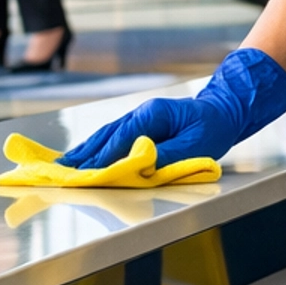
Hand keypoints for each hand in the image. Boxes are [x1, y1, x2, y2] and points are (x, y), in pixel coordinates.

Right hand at [58, 46, 285, 169]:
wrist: (225, 109)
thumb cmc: (214, 127)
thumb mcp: (196, 144)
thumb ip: (167, 155)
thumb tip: (140, 164)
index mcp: (152, 115)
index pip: (120, 141)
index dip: (100, 160)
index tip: (82, 175)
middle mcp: (140, 114)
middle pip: (105, 137)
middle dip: (83, 157)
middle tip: (60, 174)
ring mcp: (138, 118)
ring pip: (105, 136)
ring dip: (84, 153)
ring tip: (63, 167)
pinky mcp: (140, 125)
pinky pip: (112, 137)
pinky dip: (95, 148)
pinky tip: (83, 157)